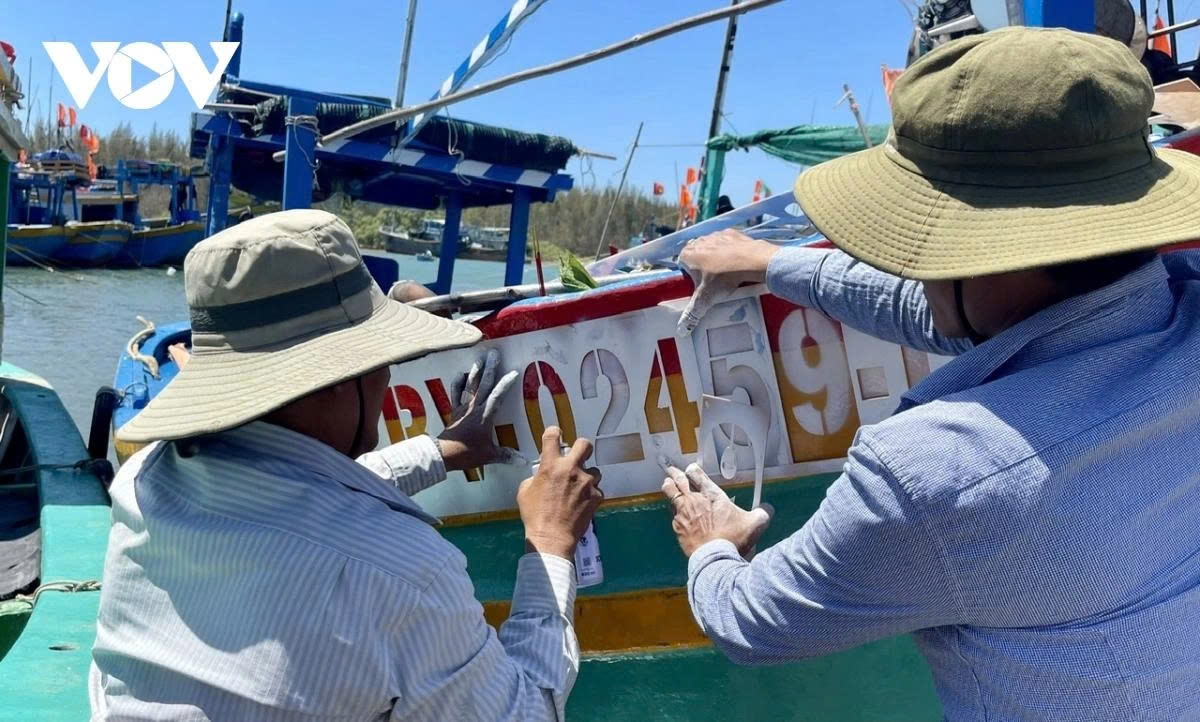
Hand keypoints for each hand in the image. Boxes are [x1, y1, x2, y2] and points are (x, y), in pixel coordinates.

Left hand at [437, 349, 521, 470]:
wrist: (443, 454)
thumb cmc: (467, 453)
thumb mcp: (489, 455)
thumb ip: (506, 455)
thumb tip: (524, 461)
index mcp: (485, 416)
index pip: (498, 396)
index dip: (505, 383)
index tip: (513, 372)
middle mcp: (475, 408)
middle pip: (484, 385)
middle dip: (490, 369)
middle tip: (494, 354)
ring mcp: (463, 408)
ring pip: (470, 386)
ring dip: (475, 372)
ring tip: (480, 358)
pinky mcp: (454, 411)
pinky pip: (456, 393)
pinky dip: (458, 383)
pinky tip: (461, 374)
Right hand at [517, 427, 602, 559]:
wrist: (552, 537)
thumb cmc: (534, 515)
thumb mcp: (525, 491)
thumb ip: (536, 476)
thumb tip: (542, 473)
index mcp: (551, 465)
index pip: (552, 436)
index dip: (554, 432)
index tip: (555, 435)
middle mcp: (571, 469)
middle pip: (584, 444)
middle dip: (581, 448)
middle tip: (577, 457)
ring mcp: (586, 482)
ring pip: (594, 470)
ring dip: (588, 476)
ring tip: (580, 488)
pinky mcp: (596, 496)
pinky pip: (597, 489)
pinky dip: (591, 494)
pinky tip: (583, 503)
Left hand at [662, 462, 772, 557]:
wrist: (715, 558)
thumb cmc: (733, 539)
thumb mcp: (754, 524)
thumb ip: (762, 513)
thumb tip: (768, 509)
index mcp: (712, 495)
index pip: (697, 474)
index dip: (693, 470)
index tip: (692, 470)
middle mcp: (695, 500)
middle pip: (678, 480)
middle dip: (674, 473)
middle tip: (671, 469)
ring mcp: (683, 513)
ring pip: (670, 493)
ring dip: (669, 486)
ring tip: (667, 483)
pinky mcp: (677, 527)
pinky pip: (671, 513)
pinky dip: (672, 510)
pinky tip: (674, 511)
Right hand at [677, 229, 778, 335]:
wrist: (752, 260)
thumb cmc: (724, 278)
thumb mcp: (706, 298)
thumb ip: (692, 312)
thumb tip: (682, 330)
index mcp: (687, 254)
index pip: (681, 264)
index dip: (688, 275)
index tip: (698, 285)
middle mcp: (699, 241)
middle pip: (696, 255)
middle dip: (701, 266)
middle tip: (712, 281)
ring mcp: (716, 235)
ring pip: (711, 247)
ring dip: (715, 257)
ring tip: (726, 272)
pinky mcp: (732, 233)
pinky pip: (727, 242)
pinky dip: (730, 250)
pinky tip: (737, 262)